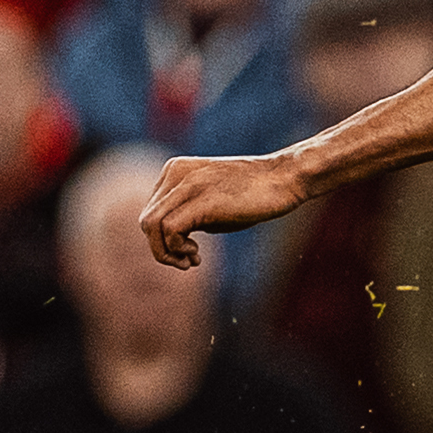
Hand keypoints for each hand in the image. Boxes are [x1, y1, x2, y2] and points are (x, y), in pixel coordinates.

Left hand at [139, 151, 308, 267]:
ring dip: (165, 252)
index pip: (151, 211)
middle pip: (147, 220)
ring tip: (190, 260)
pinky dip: (176, 249)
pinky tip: (196, 256)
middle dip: (162, 248)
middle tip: (190, 260)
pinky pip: (169, 229)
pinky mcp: (202, 200)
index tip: (191, 250)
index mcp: (175, 171)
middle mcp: (176, 174)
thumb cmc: (256, 194)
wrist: (286, 178)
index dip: (163, 238)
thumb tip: (175, 241)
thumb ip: (191, 214)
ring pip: (151, 225)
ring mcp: (188, 185)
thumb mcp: (214, 201)